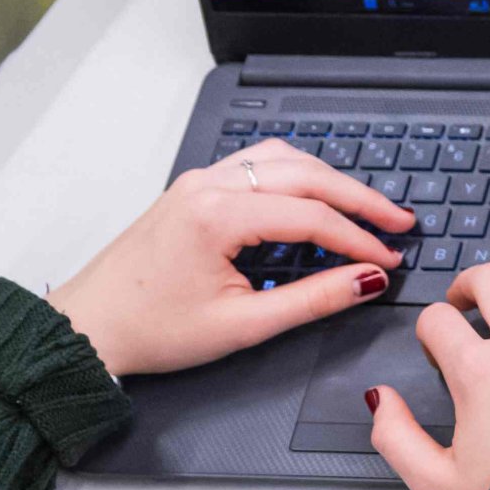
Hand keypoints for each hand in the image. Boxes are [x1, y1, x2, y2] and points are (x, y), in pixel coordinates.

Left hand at [46, 141, 412, 379]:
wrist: (90, 327)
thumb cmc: (151, 329)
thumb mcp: (242, 325)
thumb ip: (313, 300)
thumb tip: (366, 281)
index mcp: (217, 216)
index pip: (312, 217)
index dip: (360, 239)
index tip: (389, 261)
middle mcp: (209, 186)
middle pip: (306, 175)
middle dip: (359, 198)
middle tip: (400, 222)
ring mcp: (200, 181)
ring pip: (283, 160)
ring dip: (329, 179)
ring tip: (366, 207)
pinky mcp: (195, 189)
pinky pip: (258, 165)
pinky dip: (298, 176)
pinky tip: (317, 197)